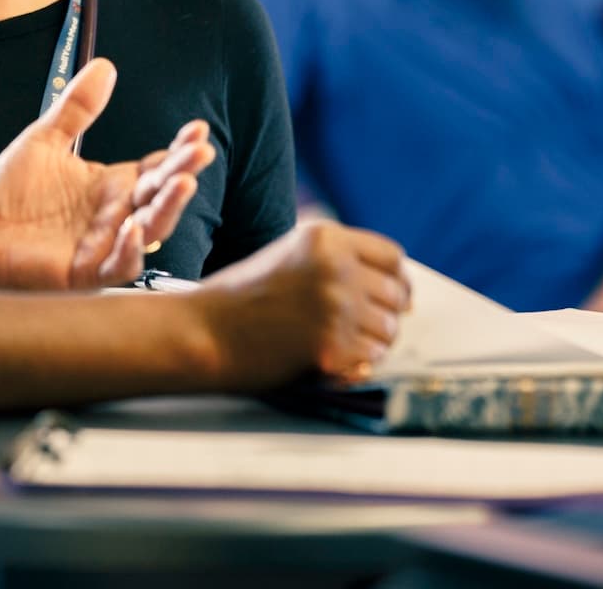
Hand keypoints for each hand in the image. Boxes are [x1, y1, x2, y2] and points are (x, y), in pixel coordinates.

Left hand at [0, 59, 213, 290]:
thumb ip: (76, 109)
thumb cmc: (10, 196)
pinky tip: (132, 228)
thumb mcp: (44, 142)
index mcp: (111, 186)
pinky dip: (127, 250)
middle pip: (160, 196)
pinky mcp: (81, 272)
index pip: (157, 168)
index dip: (179, 151)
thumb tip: (105, 67)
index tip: (198, 130)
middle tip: (201, 152)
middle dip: (183, 175)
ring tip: (183, 184)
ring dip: (168, 209)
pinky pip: (115, 266)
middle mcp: (115, 216)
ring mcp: (102, 246)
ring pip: (149, 232)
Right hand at [193, 222, 408, 387]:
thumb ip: (335, 259)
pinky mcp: (329, 343)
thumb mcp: (291, 254)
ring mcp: (334, 304)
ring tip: (342, 343)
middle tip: (363, 328)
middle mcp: (335, 265)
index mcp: (326, 237)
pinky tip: (334, 359)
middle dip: (385, 315)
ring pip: (388, 330)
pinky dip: (359, 364)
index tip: (393, 298)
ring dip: (373, 342)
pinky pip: (371, 357)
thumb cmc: (244, 296)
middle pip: (396, 296)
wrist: (205, 329)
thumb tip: (394, 283)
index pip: (392, 258)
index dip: (397, 281)